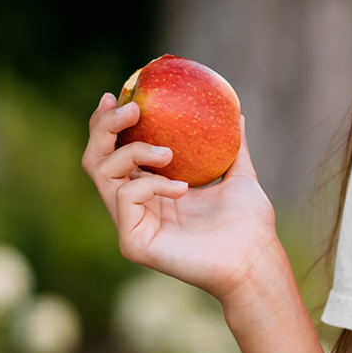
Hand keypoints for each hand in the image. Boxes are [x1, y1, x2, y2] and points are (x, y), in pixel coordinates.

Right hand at [81, 94, 284, 305]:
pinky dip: (152, 185)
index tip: (120, 95)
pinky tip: (183, 190)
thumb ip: (233, 148)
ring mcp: (131, 225)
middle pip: (96, 160)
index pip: (115, 153)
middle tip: (132, 109)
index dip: (108, 124)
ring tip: (168, 153)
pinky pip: (127, 197)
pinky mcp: (132, 242)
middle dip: (105, 127)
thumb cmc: (250, 224)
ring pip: (103, 174)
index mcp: (152, 191)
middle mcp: (135, 207)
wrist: (256, 257)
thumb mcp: (239, 175)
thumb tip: (237, 116)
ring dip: (133, 152)